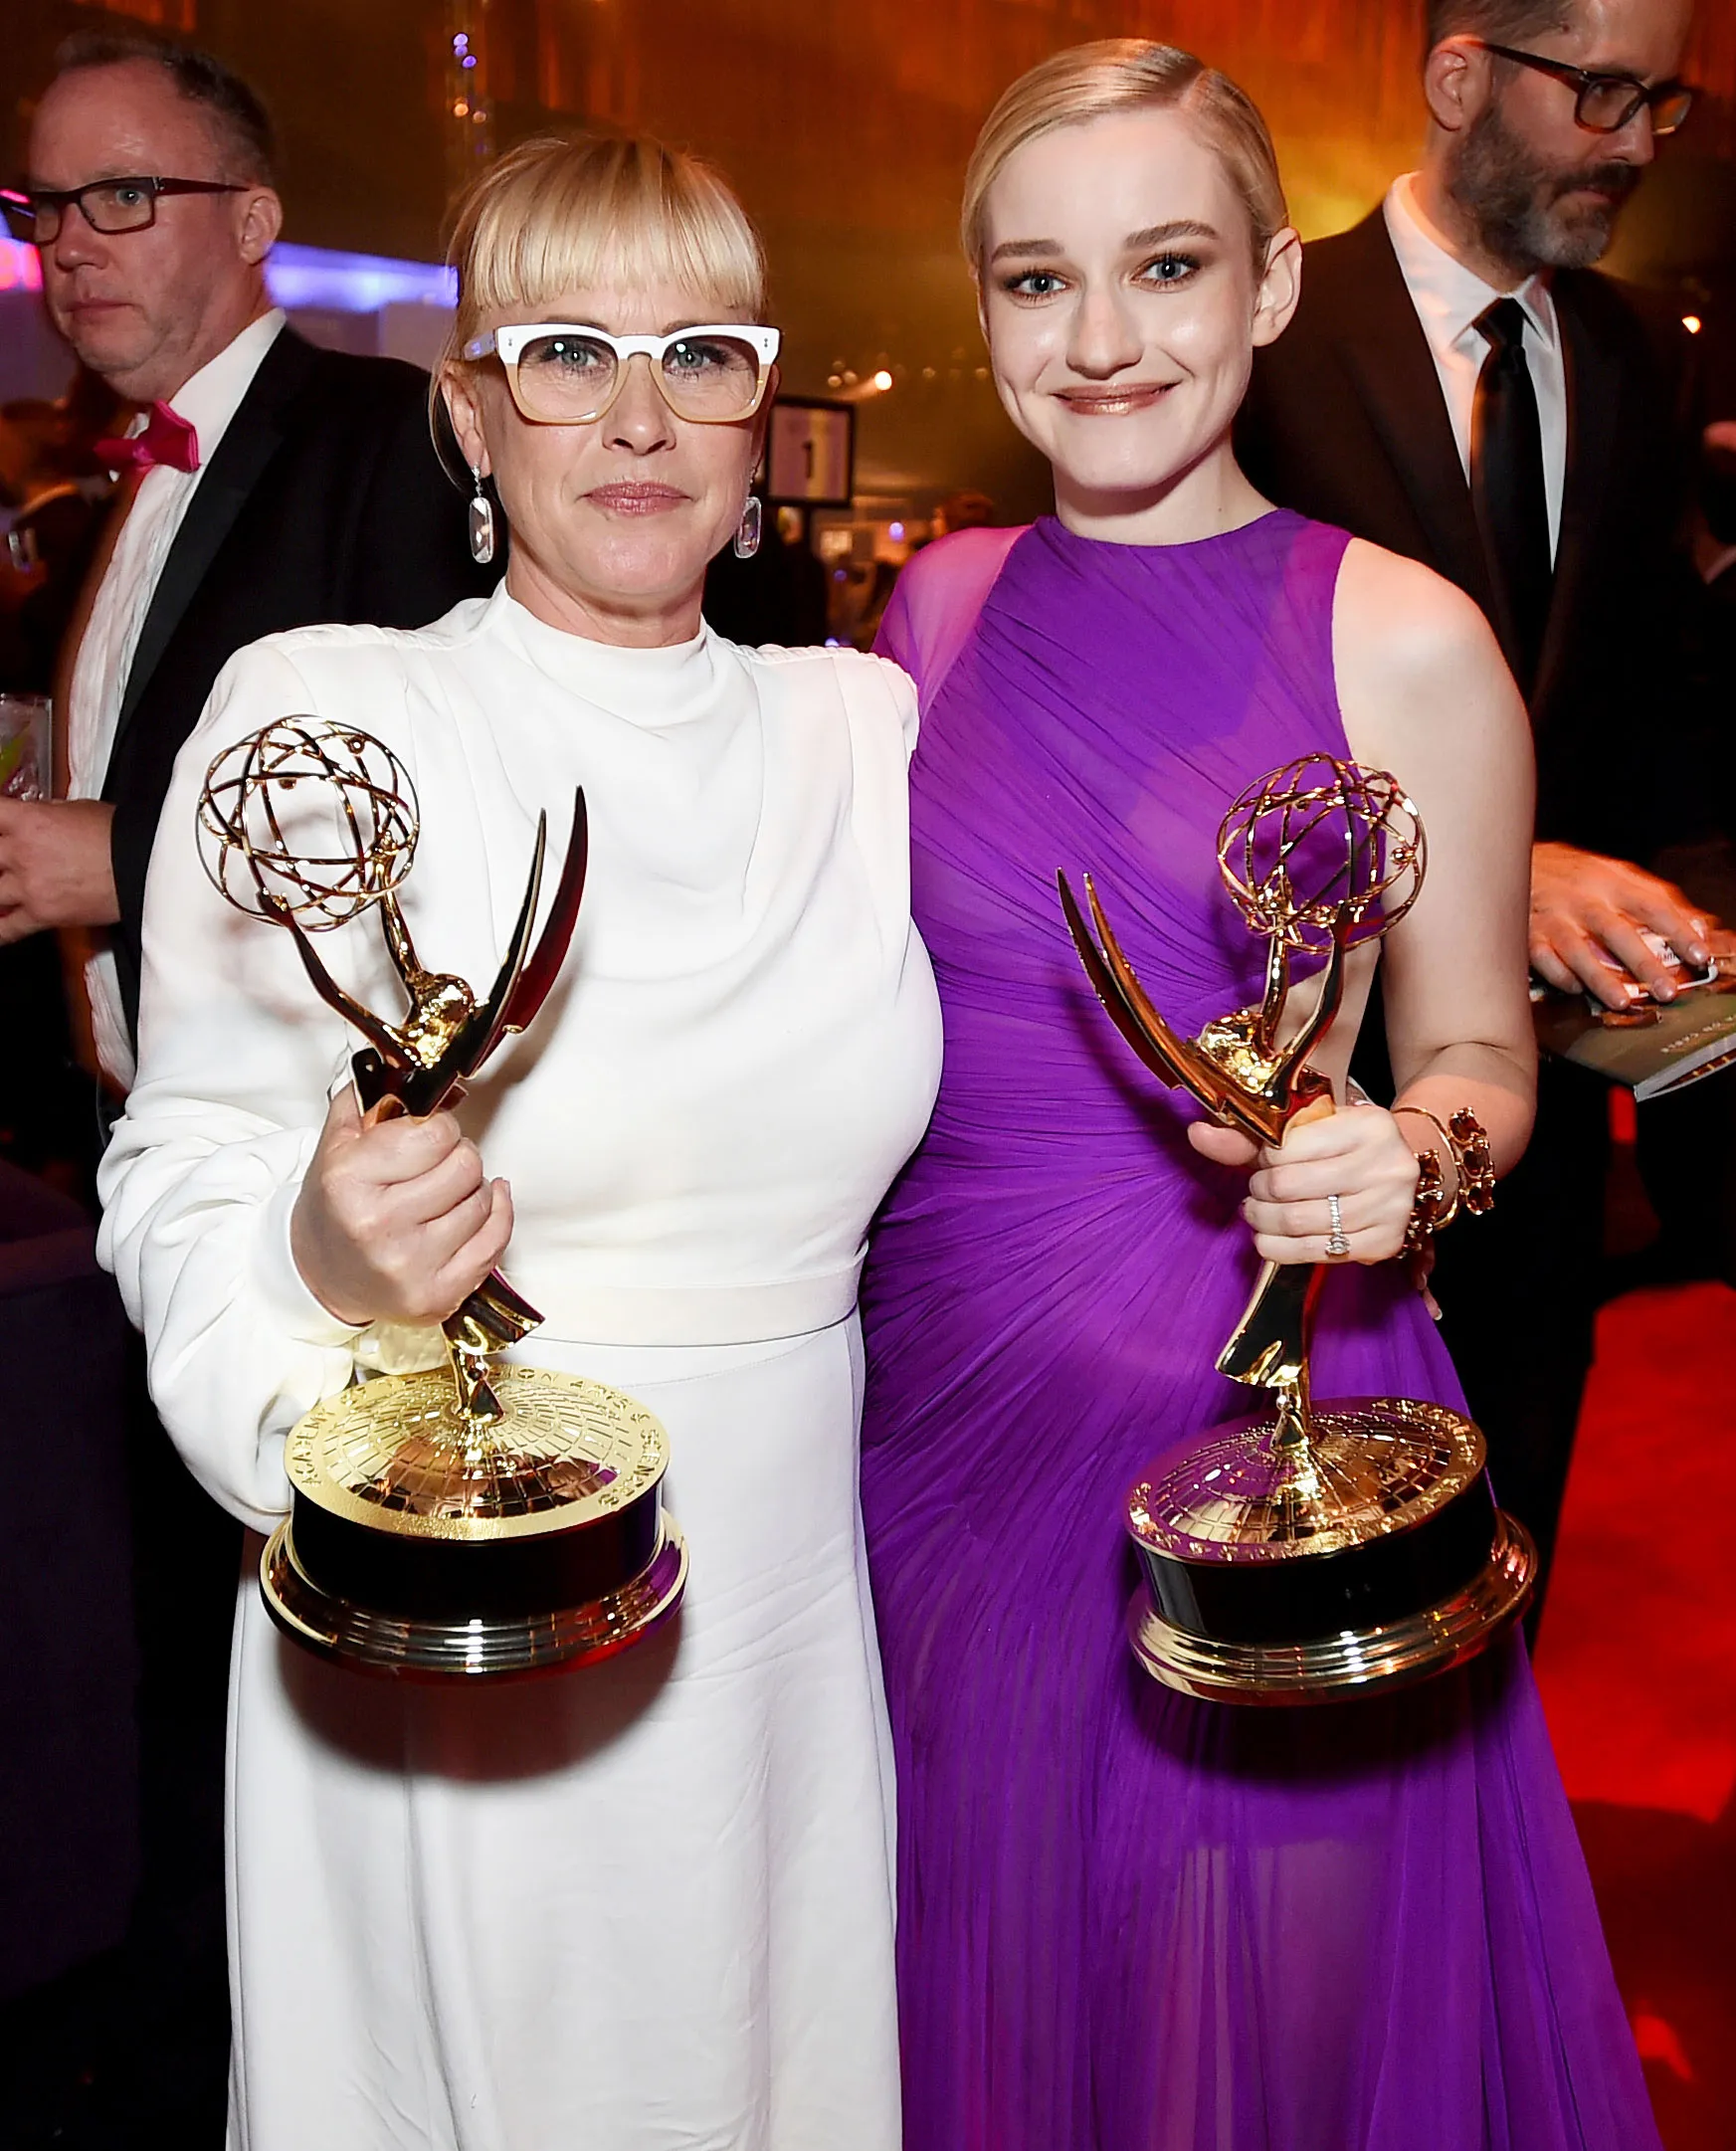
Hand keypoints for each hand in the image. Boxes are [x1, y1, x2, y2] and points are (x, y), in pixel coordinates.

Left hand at [0, 797, 119, 941]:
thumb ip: (46, 813)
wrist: (144, 866)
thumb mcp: (77, 809)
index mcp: (29, 821)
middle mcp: (21, 853)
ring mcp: (29, 886)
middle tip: (4, 863)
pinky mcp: (43, 914)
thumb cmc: (120, 836)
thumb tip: (36, 815)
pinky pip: (7, 928)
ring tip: (4, 891)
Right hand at [290, 1085, 512, 1326]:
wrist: (319, 1276)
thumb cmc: (334, 1209)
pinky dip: (497, 1216)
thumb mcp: (336, 1146)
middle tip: (441, 1162)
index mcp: (350, 1182)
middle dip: (458, 1155)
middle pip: (465, 1165)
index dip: (440, 1127)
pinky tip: (484, 1203)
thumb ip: (368, 1099)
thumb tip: (407, 1066)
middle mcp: (379, 1226)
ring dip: (473, 1188)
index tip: (430, 1133)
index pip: (435, 1134)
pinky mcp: (437, 1296)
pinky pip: (495, 1243)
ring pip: (482, 1201)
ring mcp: (410, 1266)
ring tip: (447, 1191)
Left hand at [1238, 1104, 1419, 1265]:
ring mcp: (1390, 1207)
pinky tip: (1269, 1238)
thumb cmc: (1341, 1148)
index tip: (1264, 1163)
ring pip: (1297, 1222)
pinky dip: (1278, 1249)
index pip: (1288, 1147)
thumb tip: (1197, 1134)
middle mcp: (1387, 1164)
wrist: (1396, 1172)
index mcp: (1368, 1125)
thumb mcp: (1306, 1131)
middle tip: (1256, 1191)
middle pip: (1288, 1186)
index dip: (1264, 1159)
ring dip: (1263, 1221)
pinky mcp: (1384, 1242)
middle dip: (1259, 1191)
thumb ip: (1250, 1136)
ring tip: (1258, 1213)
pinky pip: (1314, 1252)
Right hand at [1529, 841, 1718, 1008]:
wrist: (1509, 858)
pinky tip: (1576, 988)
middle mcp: (1582, 900)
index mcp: (1609, 882)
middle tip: (1666, 989)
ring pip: (1577, 950)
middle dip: (1644, 963)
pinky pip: (1542, 959)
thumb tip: (1697, 922)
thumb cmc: (1569, 871)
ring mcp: (1553, 918)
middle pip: (1617, 931)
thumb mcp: (1613, 873)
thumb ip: (1653, 896)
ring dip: (1600, 977)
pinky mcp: (1527, 934)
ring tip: (1622, 1001)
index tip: (1699, 954)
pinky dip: (1559, 975)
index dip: (1678, 931)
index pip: (1651, 905)